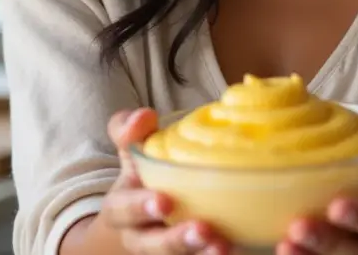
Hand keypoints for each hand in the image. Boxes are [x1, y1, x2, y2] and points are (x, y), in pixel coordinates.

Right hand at [103, 109, 230, 254]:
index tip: (165, 201)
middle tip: (202, 229)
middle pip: (152, 246)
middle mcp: (140, 235)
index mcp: (121, 207)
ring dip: (200, 254)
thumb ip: (129, 130)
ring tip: (223, 246)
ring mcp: (165, 250)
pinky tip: (235, 248)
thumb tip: (143, 116)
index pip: (123, 209)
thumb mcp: (132, 149)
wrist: (146, 212)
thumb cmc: (143, 173)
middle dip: (175, 240)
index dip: (140, 207)